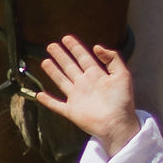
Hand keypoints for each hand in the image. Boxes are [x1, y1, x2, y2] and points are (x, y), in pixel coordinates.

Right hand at [29, 36, 141, 157]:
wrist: (118, 124)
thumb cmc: (122, 101)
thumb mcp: (122, 75)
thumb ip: (112, 58)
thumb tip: (97, 46)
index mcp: (97, 75)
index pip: (83, 57)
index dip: (75, 47)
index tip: (66, 38)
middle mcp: (85, 84)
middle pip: (70, 66)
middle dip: (61, 56)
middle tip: (51, 46)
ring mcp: (77, 98)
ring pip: (61, 81)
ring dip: (53, 72)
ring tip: (45, 61)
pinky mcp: (71, 111)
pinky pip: (56, 105)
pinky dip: (48, 101)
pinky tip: (39, 95)